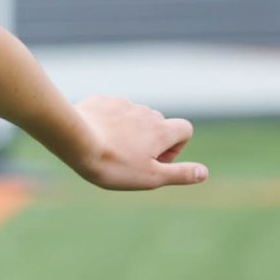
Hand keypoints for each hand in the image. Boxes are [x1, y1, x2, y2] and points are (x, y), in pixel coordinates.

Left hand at [69, 96, 204, 189]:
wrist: (75, 141)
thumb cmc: (113, 164)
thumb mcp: (150, 177)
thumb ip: (179, 174)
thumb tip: (204, 173)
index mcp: (162, 129)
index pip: (185, 129)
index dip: (176, 147)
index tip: (155, 161)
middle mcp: (146, 112)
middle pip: (157, 124)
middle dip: (148, 140)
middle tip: (127, 159)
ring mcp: (122, 104)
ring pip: (132, 117)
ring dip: (126, 131)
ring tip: (107, 148)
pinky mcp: (101, 101)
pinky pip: (109, 110)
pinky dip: (106, 122)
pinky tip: (92, 135)